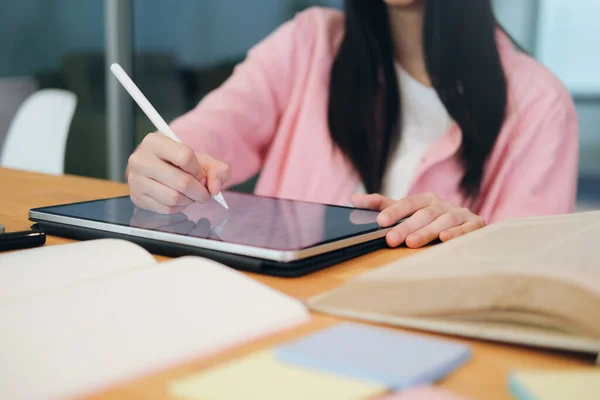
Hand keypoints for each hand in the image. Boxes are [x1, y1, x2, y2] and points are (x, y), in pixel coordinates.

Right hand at [126, 132, 230, 213]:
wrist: (157, 168)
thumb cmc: (179, 162)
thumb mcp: (200, 159)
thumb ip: (217, 169)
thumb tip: (215, 188)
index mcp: (155, 142)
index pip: (185, 156)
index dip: (199, 170)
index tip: (202, 175)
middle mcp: (141, 160)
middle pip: (181, 182)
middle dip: (200, 191)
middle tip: (204, 193)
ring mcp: (136, 180)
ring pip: (173, 198)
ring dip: (189, 200)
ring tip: (191, 195)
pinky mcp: (137, 197)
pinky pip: (165, 209)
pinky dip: (179, 207)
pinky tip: (179, 199)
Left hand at [351, 192, 485, 247]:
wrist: (468, 226)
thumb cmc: (430, 221)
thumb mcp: (407, 212)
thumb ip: (382, 206)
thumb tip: (353, 198)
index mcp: (425, 199)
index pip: (407, 203)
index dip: (394, 211)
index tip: (380, 221)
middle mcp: (442, 204)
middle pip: (423, 214)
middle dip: (406, 226)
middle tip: (391, 239)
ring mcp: (460, 214)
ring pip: (443, 221)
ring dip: (427, 231)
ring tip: (412, 243)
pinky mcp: (476, 225)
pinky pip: (467, 229)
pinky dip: (456, 233)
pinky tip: (445, 240)